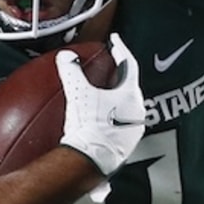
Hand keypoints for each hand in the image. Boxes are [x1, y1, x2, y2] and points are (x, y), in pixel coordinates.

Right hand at [57, 33, 145, 177]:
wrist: (91, 160)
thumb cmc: (89, 126)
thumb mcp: (78, 93)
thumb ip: (72, 71)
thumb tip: (66, 56)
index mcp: (130, 95)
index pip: (128, 64)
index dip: (120, 50)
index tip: (115, 42)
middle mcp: (137, 112)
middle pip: (130, 86)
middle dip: (119, 76)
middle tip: (110, 68)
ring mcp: (134, 131)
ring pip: (127, 107)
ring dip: (117, 99)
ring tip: (105, 94)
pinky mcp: (126, 146)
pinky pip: (121, 124)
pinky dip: (113, 117)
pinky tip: (102, 120)